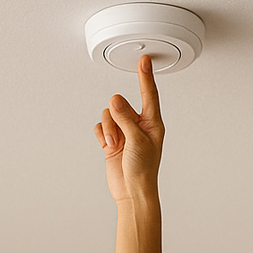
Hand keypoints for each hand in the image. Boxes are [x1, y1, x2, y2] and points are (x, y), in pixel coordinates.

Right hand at [94, 53, 164, 204]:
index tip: (145, 60)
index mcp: (152, 123)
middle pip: (119, 103)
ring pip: (108, 114)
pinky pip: (100, 126)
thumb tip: (115, 101)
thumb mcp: (138, 141)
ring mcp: (123, 132)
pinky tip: (108, 146)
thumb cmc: (143, 171)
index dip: (145, 76)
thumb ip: (126, 119)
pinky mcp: (111, 140)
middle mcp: (137, 124)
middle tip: (120, 135)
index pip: (149, 93)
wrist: (132, 192)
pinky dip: (102, 135)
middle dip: (116, 117)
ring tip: (115, 145)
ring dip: (109, 129)